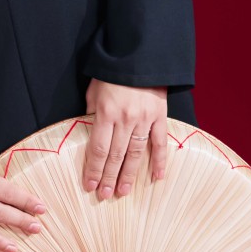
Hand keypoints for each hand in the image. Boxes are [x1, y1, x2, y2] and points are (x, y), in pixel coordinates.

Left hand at [81, 81, 169, 198]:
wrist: (141, 56)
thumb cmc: (112, 72)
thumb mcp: (94, 90)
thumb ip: (91, 112)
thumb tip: (90, 132)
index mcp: (106, 113)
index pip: (98, 149)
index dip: (93, 169)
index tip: (89, 185)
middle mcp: (125, 119)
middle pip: (115, 156)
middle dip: (109, 178)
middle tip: (104, 195)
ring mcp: (144, 119)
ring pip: (136, 153)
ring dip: (129, 175)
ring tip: (123, 192)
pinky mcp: (160, 116)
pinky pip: (160, 142)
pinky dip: (160, 161)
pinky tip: (157, 177)